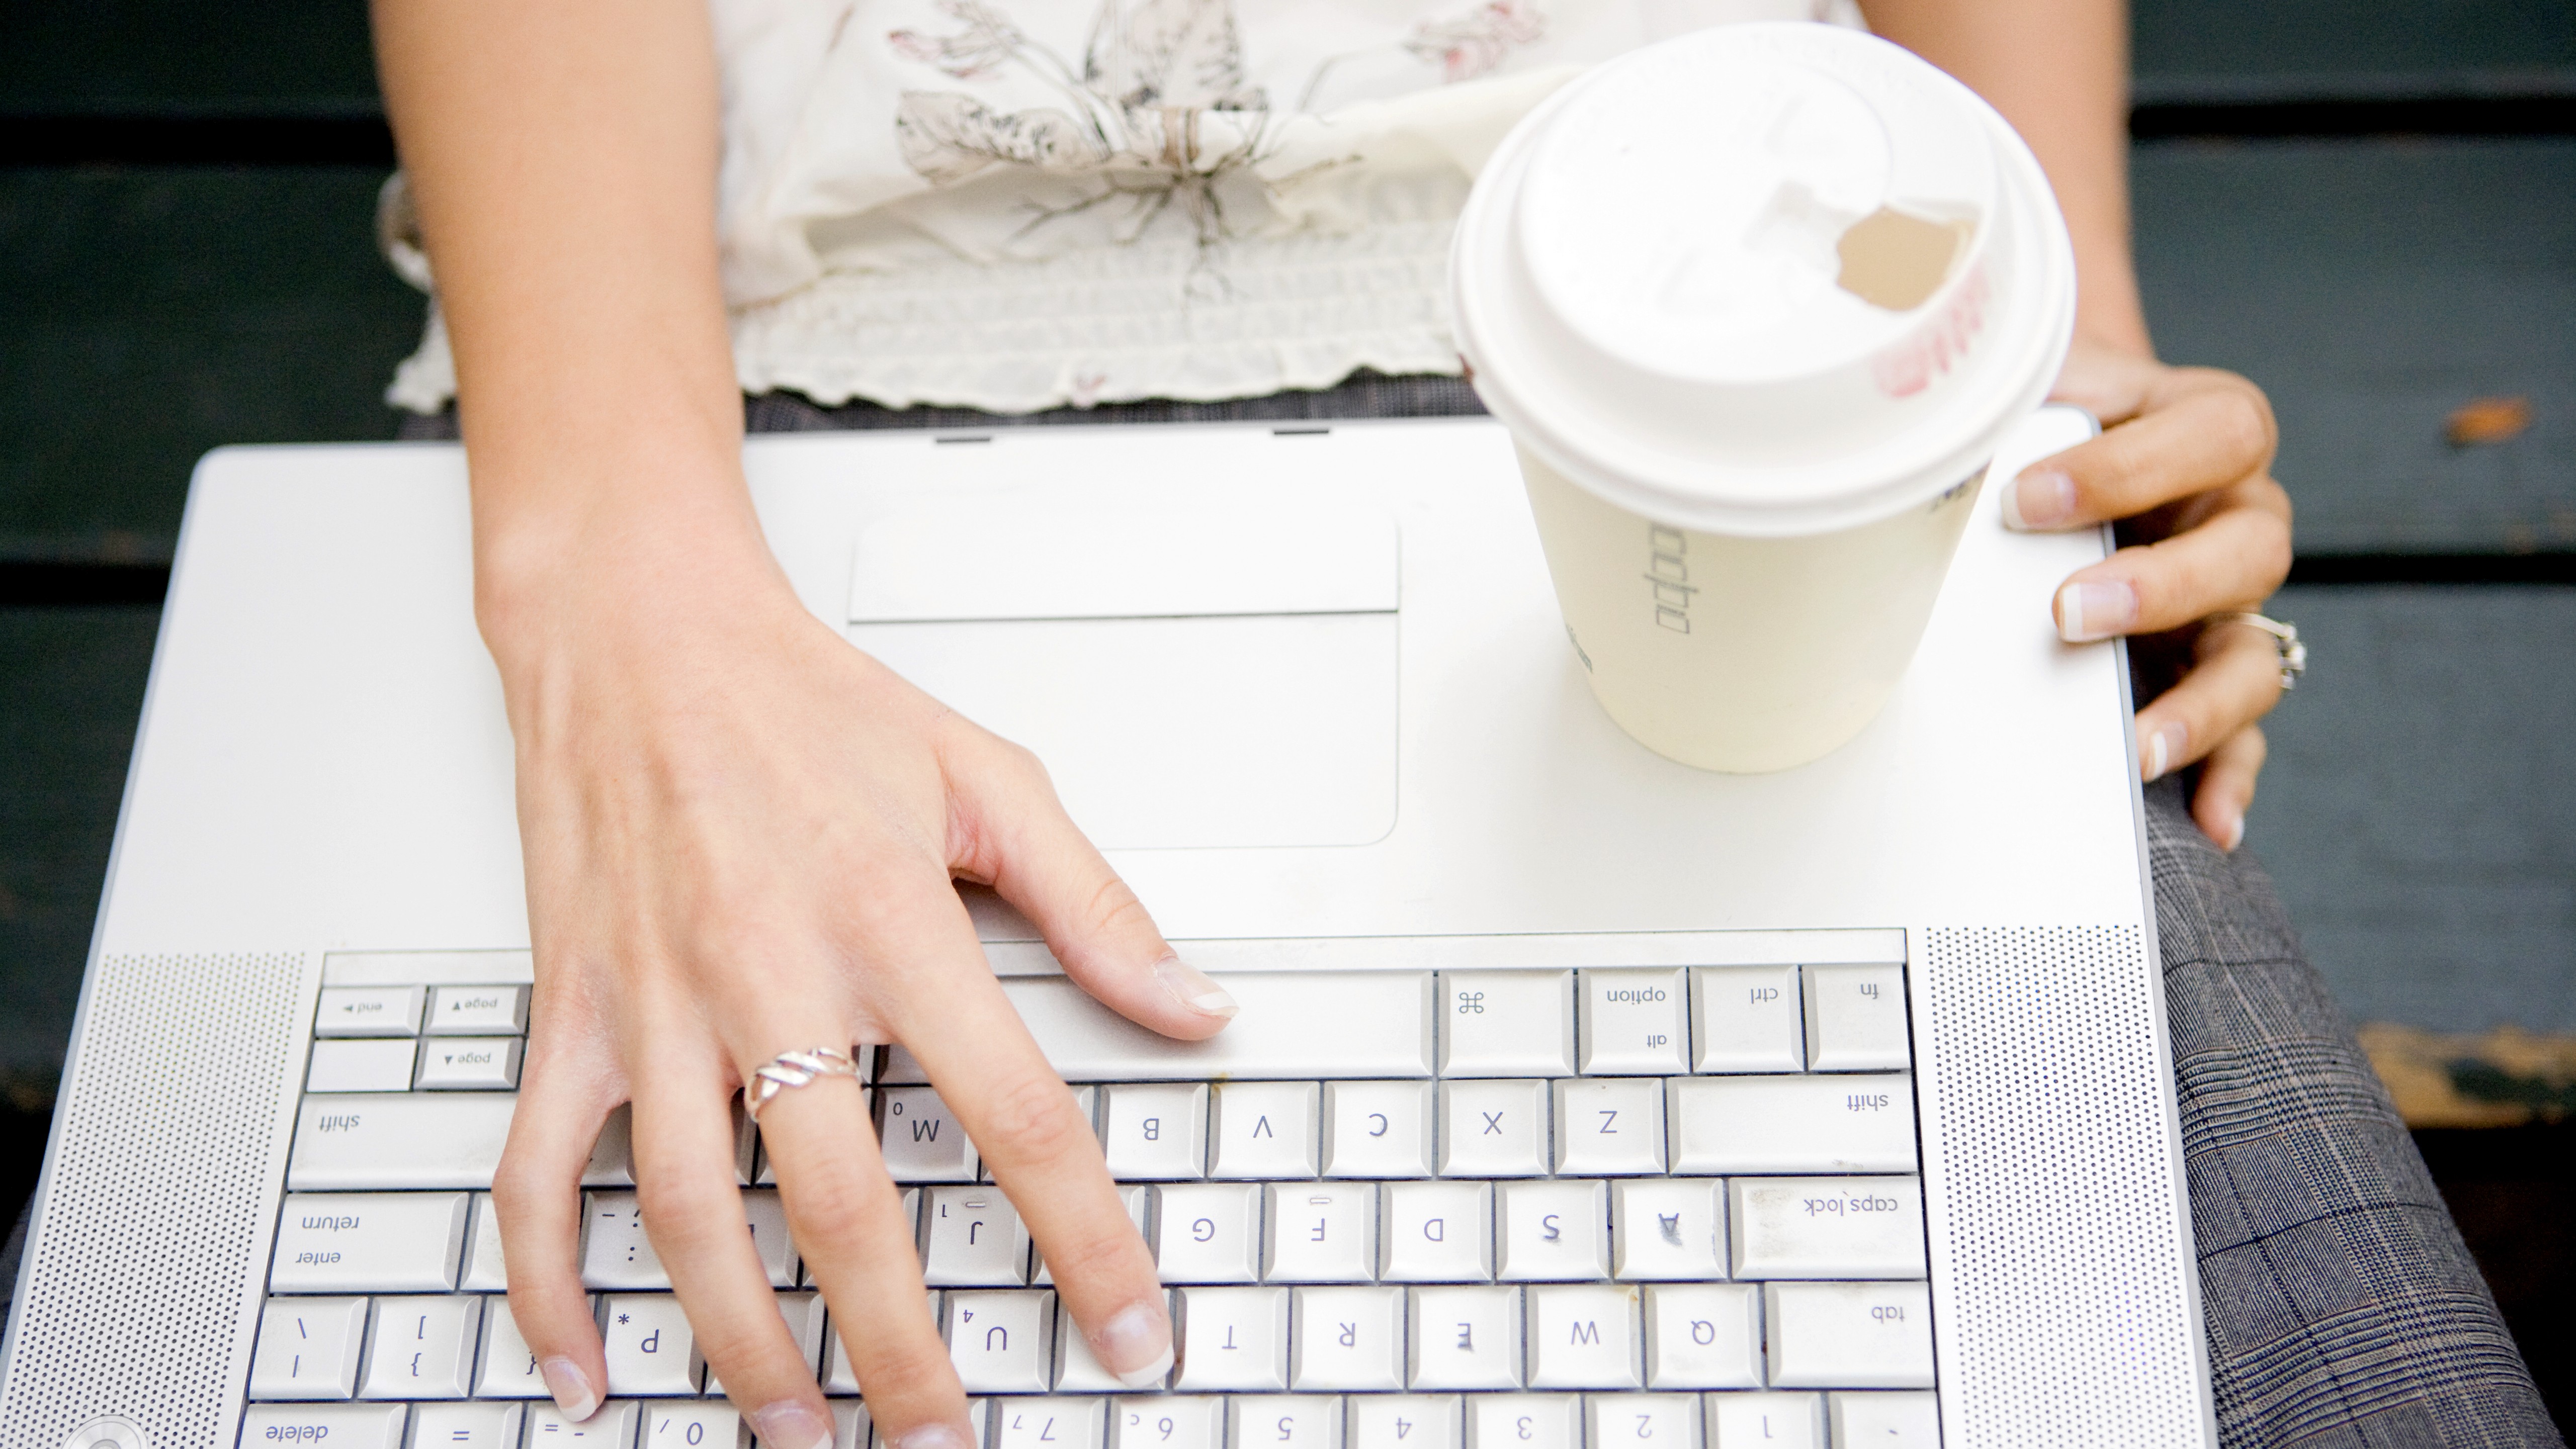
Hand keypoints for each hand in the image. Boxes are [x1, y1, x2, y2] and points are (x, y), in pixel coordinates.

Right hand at [482, 519, 1233, 1446]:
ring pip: (693, 1218)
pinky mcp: (569, 1015)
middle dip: (904, 1352)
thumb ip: (1098, 909)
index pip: (1018, 1117)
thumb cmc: (809, 704)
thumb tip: (1195, 1009)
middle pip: (844, 1207)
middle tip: (948, 1443)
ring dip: (744, 1348)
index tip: (1131, 1331)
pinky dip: (547, 1285)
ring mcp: (655, 1007)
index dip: (1088, 1244)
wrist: (637, 630)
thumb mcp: (988, 779)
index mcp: (890, 922)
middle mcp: (767, 975)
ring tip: (799, 1435)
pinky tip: (585, 1369)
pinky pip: (536, 1175)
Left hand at [2000, 339, 2293, 850]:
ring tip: (2134, 743)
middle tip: (2066, 613)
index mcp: (2211, 430)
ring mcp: (2232, 603)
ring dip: (2199, 704)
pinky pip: (2243, 732)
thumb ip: (2012, 406)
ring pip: (2253, 655)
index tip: (2028, 497)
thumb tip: (1920, 443)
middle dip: (2160, 588)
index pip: (2219, 436)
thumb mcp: (2038, 388)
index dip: (2131, 467)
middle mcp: (2238, 517)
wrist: (2061, 442)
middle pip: (2251, 551)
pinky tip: (2206, 820)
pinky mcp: (2209, 671)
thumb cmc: (2050, 419)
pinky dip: (2227, 776)